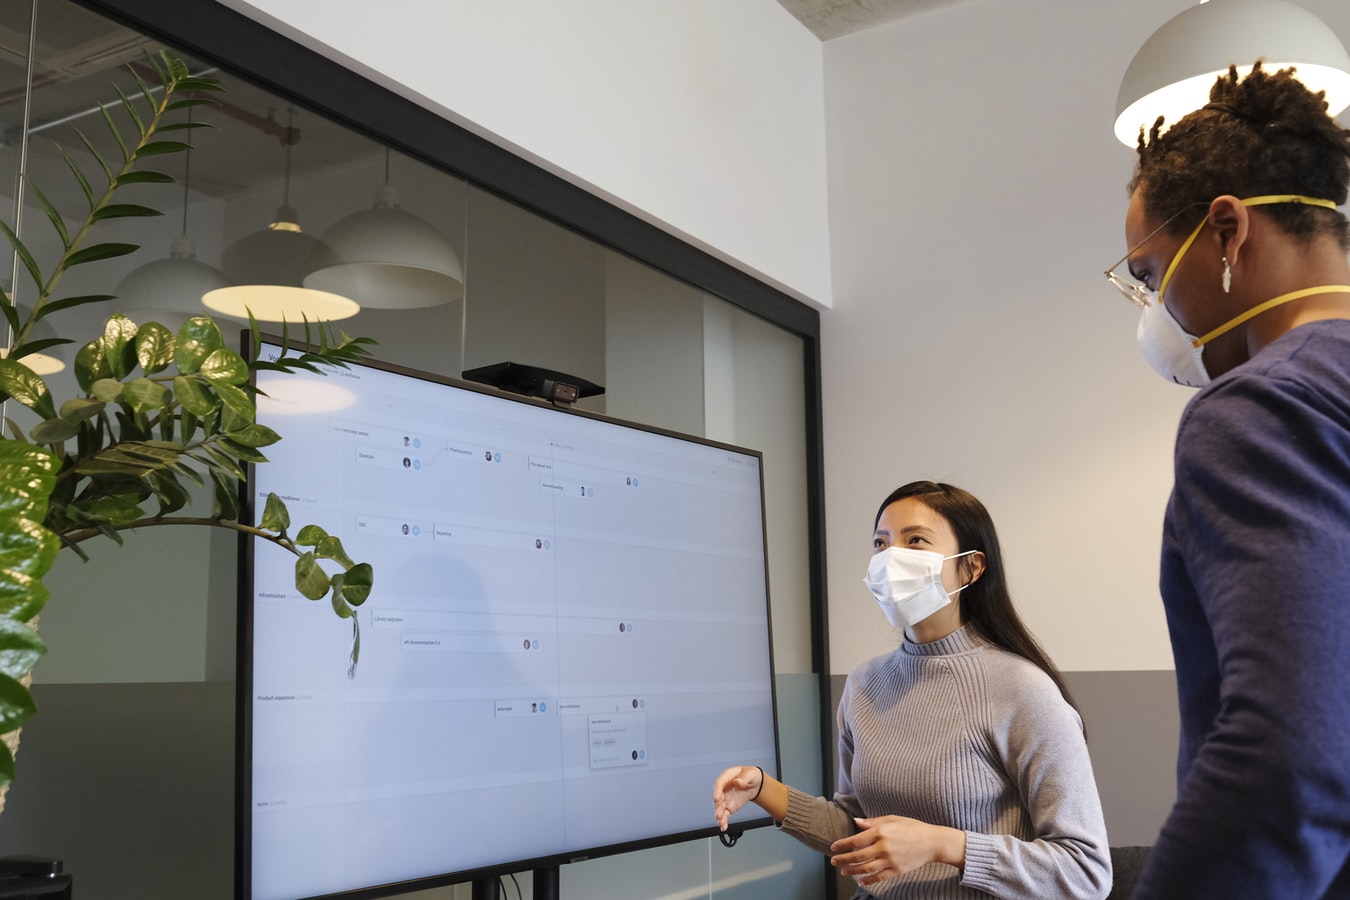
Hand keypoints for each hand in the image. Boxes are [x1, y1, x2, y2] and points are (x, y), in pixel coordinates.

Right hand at [711, 765, 762, 831]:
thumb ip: (743, 778)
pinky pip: (725, 814)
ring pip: (720, 808)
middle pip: (718, 797)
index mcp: (727, 777)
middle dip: (717, 807)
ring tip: (721, 822)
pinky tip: (723, 826)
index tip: (716, 798)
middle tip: (718, 814)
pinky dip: (724, 821)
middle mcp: (723, 789)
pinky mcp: (729, 807)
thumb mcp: (750, 774)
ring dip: (720, 815)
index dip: (717, 791)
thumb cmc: (750, 775)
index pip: (719, 784)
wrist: (755, 784)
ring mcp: (726, 798)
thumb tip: (737, 782)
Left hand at [829, 816, 965, 886]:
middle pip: (858, 856)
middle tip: (834, 861)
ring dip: (852, 871)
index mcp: (881, 831)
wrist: (932, 842)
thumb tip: (856, 822)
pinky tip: (861, 881)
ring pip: (866, 868)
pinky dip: (869, 880)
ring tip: (844, 871)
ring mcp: (890, 860)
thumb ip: (872, 822)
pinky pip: (879, 877)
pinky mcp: (897, 870)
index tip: (834, 847)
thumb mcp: (892, 819)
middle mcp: (884, 846)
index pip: (856, 840)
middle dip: (843, 859)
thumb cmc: (912, 827)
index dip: (843, 845)